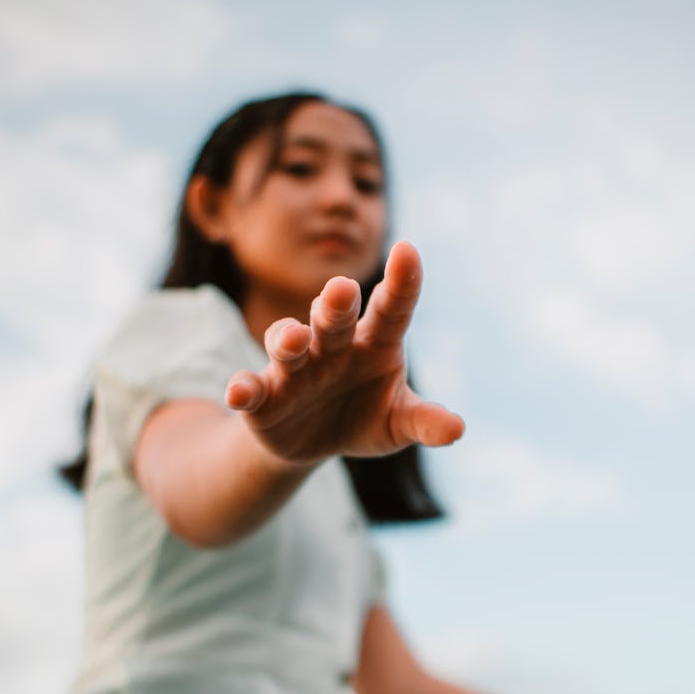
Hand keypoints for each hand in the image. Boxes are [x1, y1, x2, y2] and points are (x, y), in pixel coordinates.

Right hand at [224, 241, 464, 464]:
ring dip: (288, 337)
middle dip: (335, 303)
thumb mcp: (397, 422)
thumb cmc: (365, 415)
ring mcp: (295, 369)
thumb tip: (457, 430)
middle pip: (333, 317)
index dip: (401, 282)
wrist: (316, 442)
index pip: (391, 309)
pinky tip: (238, 393)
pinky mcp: (264, 397)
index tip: (408, 251)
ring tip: (295, 339)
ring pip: (287, 342)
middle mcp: (332, 346)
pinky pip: (252, 388)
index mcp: (375, 343)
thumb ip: (423, 421)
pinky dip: (244, 388)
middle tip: (342, 289)